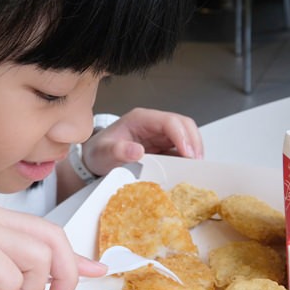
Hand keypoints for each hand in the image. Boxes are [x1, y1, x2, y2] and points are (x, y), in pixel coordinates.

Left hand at [82, 108, 201, 175]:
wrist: (94, 160)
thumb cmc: (98, 152)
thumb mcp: (104, 153)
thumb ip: (118, 151)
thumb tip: (137, 151)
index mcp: (141, 119)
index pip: (170, 121)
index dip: (182, 136)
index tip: (188, 154)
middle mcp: (153, 124)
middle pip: (184, 126)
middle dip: (193, 143)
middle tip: (196, 164)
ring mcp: (159, 135)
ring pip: (186, 137)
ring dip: (193, 151)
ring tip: (194, 169)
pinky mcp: (162, 147)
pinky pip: (180, 150)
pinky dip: (186, 160)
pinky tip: (186, 171)